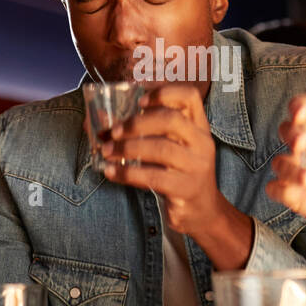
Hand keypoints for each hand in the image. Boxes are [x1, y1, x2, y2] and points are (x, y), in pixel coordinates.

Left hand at [100, 85, 228, 239]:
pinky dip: (127, 173)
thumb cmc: (180, 174)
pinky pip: (153, 176)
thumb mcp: (173, 148)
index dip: (164, 93)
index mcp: (199, 127)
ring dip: (127, 148)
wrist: (202, 212)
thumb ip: (149, 132)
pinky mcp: (185, 189)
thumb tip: (103, 123)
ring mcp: (196, 167)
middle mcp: (202, 143)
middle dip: (137, 123)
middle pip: (171, 120)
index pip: (190, 97)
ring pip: (161, 148)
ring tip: (107, 151)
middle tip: (113, 131)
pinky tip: (111, 172)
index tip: (139, 101)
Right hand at [265, 94, 305, 233]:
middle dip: (291, 133)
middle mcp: (305, 147)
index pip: (303, 110)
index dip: (298, 106)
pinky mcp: (293, 193)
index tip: (302, 110)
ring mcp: (296, 169)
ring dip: (290, 168)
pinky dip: (282, 191)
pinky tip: (297, 194)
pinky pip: (276, 190)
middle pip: (286, 131)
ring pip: (280, 163)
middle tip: (303, 140)